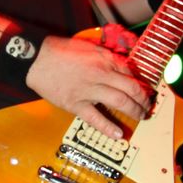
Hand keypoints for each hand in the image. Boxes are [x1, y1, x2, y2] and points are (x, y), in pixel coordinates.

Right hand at [26, 35, 150, 137]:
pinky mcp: (75, 104)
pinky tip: (119, 134)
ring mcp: (88, 91)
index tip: (146, 90)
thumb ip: (106, 57)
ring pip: (119, 102)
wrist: (36, 60)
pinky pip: (95, 118)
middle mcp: (100, 75)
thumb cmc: (60, 51)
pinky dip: (108, 127)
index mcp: (103, 60)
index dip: (141, 83)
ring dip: (134, 110)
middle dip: (142, 99)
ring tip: (140, 116)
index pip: (130, 73)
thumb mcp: (88, 48)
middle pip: (130, 89)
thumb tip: (122, 68)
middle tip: (146, 106)